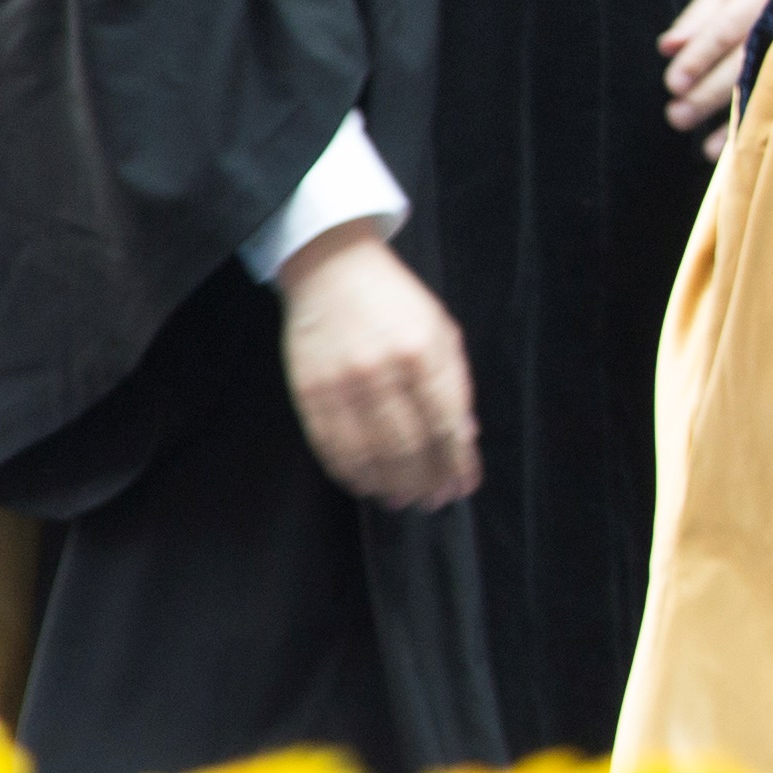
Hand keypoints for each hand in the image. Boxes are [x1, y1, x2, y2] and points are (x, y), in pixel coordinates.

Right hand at [278, 227, 479, 509]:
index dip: (456, 462)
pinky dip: (350, 473)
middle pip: (408, 445)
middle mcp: (383, 371)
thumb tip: (464, 436)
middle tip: (434, 501)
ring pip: (368, 454)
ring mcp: (341, 384)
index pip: (446, 422)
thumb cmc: (396, 302)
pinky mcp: (308, 393)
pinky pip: (330, 447)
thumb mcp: (440, 330)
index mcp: (423, 352)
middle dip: (425, 480)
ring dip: (388, 485)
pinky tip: (366, 484)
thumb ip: (455, 382)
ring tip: (404, 499)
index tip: (463, 486)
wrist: (332, 270)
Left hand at [660, 0, 772, 154]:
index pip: (728, 29)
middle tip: (677, 115)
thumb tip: (667, 48)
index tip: (674, 83)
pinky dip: (750, 128)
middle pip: (745, 63)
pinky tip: (720, 148)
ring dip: (730, 116)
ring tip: (701, 142)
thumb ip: (698, 18)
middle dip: (710, 92)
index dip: (701, 56)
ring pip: (765, 86)